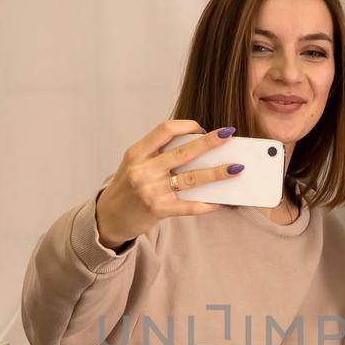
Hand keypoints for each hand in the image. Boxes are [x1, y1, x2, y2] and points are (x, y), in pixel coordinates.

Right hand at [94, 121, 245, 248]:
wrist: (108, 218)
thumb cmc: (126, 187)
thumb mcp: (134, 164)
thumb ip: (158, 154)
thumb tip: (197, 148)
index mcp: (137, 153)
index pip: (164, 130)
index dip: (186, 126)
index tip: (201, 127)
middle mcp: (143, 170)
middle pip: (183, 152)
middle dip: (209, 142)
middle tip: (229, 134)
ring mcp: (151, 191)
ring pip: (191, 179)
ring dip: (216, 173)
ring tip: (236, 168)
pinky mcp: (158, 210)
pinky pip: (189, 206)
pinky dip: (207, 204)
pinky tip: (221, 202)